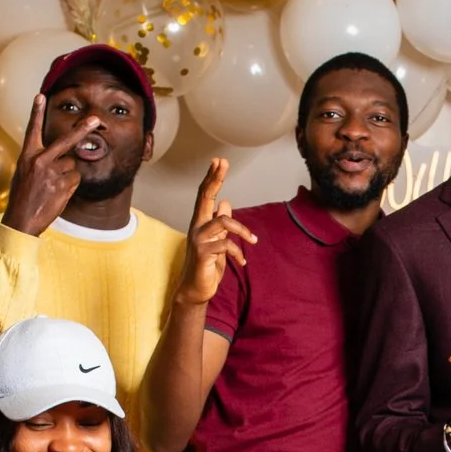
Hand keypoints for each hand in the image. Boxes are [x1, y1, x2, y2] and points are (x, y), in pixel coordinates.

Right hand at [8, 94, 100, 235]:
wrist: (21, 220)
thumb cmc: (23, 196)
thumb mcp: (24, 173)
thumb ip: (39, 160)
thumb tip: (62, 156)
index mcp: (27, 156)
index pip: (33, 130)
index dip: (36, 112)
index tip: (40, 96)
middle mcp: (40, 161)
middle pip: (66, 141)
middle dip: (82, 129)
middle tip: (96, 119)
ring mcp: (53, 173)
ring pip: (72, 165)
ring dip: (67, 174)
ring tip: (52, 187)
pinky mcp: (63, 185)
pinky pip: (75, 179)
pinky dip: (70, 185)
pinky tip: (57, 193)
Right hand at [176, 158, 256, 307]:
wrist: (197, 290)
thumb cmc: (207, 265)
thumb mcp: (219, 242)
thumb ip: (222, 224)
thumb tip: (226, 202)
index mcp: (201, 223)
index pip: (206, 196)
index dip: (212, 178)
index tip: (218, 161)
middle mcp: (197, 227)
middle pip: (205, 197)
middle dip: (214, 179)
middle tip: (222, 162)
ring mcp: (198, 240)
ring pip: (223, 221)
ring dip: (242, 230)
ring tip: (253, 241)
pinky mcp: (203, 253)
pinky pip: (226, 244)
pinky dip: (238, 252)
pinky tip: (242, 262)